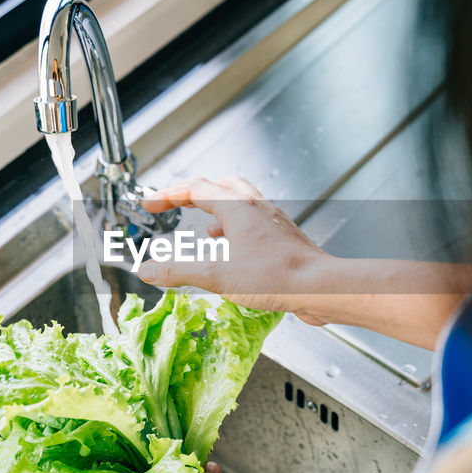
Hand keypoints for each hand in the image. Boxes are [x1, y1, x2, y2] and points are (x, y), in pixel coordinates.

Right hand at [138, 177, 333, 322]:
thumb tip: (149, 269)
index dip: (167, 195)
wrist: (322, 287)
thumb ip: (179, 270)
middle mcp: (257, 207)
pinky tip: (235, 252)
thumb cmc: (278, 277)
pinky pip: (255, 223)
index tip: (150, 204)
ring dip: (218, 211)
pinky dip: (237, 230)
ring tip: (205, 230)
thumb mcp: (216, 275)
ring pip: (240, 202)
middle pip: (220, 186)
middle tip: (178, 203)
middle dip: (194, 193)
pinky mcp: (284, 239)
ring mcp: (273, 221)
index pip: (194, 189)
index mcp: (237, 207)